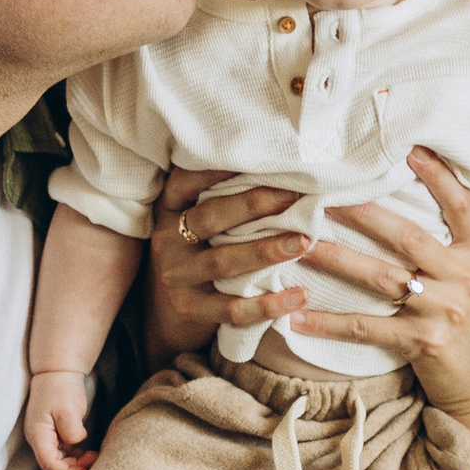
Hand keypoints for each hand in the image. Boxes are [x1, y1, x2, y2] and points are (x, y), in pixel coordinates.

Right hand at [24, 369, 97, 469]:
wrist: (57, 372)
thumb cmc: (61, 388)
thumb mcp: (68, 409)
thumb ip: (72, 430)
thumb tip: (77, 442)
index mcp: (38, 434)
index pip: (49, 464)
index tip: (86, 469)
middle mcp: (38, 439)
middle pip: (54, 465)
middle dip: (74, 469)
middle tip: (93, 460)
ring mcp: (45, 437)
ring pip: (58, 460)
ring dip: (75, 464)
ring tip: (93, 457)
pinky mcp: (53, 434)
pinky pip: (62, 452)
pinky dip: (74, 456)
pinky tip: (87, 453)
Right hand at [141, 166, 312, 362]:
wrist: (166, 312)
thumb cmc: (197, 252)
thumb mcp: (195, 221)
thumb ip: (221, 197)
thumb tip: (279, 167)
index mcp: (170, 209)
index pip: (187, 181)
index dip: (217, 169)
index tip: (258, 157)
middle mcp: (168, 239)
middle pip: (209, 218)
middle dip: (253, 204)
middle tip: (294, 197)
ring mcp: (177, 276)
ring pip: (222, 261)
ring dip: (265, 251)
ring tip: (303, 242)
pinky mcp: (190, 309)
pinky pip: (232, 308)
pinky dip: (267, 304)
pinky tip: (299, 295)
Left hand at [296, 150, 469, 420]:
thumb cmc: (465, 321)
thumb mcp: (469, 276)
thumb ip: (447, 243)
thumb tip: (407, 195)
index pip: (461, 206)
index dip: (438, 176)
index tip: (409, 148)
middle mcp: (463, 278)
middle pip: (406, 235)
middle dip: (360, 211)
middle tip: (320, 192)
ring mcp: (444, 311)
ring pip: (380, 276)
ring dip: (335, 257)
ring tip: (298, 243)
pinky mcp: (422, 342)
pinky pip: (366, 327)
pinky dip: (328, 322)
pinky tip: (295, 316)